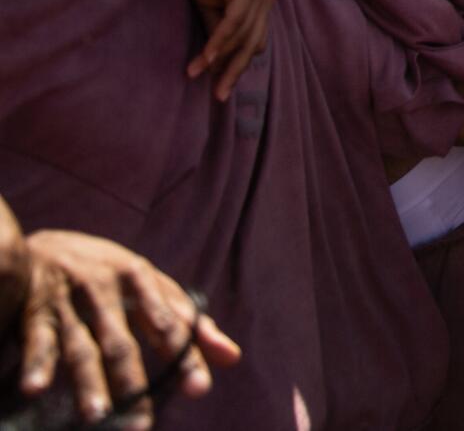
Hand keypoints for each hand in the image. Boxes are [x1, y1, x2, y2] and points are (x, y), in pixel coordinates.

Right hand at [15, 230, 240, 423]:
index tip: (198, 389)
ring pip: (81, 348)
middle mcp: (107, 291)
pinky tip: (35, 389)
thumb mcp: (152, 287)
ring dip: (88, 383)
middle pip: (122, 344)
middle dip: (132, 382)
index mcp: (142, 280)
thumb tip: (232, 358)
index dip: (184, 356)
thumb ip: (189, 323)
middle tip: (141, 423)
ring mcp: (70, 303)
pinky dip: (35, 365)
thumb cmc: (110, 274)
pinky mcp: (36, 314)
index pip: (168, 325)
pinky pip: (37, 342)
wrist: (45, 246)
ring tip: (98, 416)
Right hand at [175, 0, 276, 100]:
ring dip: (220, 59)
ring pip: (243, 36)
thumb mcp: (210, 5)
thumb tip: (219, 59)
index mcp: (261, 3)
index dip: (238, 65)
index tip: (221, 86)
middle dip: (235, 71)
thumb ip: (219, 28)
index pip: (254, 42)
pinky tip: (205, 58)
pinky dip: (219, 41)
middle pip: (253, 44)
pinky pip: (234, 22)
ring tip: (198, 75)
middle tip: (218, 96)